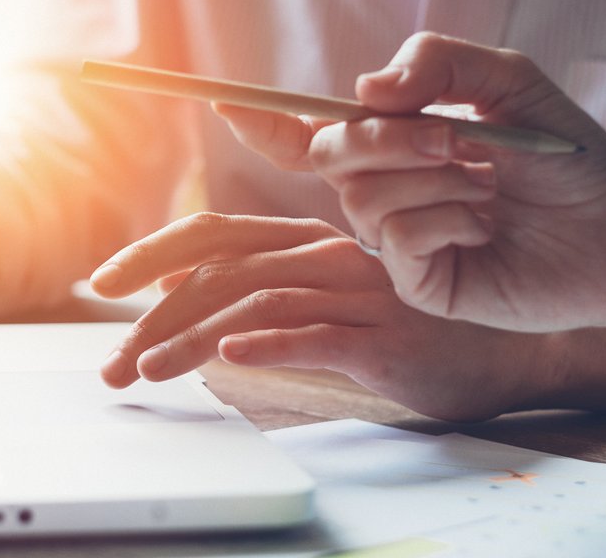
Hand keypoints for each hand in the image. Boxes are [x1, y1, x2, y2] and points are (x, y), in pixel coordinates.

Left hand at [91, 212, 551, 421]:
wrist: (502, 349)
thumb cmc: (402, 327)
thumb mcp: (322, 302)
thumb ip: (255, 289)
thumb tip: (174, 293)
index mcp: (304, 241)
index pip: (212, 234)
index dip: (151, 252)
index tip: (102, 285)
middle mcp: (326, 256)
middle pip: (220, 271)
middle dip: (154, 316)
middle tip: (113, 361)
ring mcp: (356, 294)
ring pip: (256, 303)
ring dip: (191, 340)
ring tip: (146, 371)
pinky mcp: (382, 338)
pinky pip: (318, 336)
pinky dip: (270, 346)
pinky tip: (229, 361)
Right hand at [218, 32, 605, 332]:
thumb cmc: (568, 157)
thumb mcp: (508, 81)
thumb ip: (435, 62)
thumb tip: (362, 93)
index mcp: (397, 147)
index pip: (312, 135)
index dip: (266, 122)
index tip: (225, 103)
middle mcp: (386, 194)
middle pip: (330, 156)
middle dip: (386, 138)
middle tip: (456, 138)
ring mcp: (397, 243)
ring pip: (363, 196)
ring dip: (433, 178)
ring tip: (489, 188)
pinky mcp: (417, 284)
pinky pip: (395, 238)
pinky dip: (445, 219)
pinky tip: (485, 227)